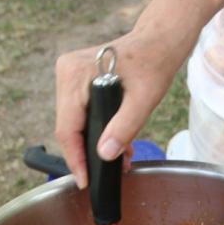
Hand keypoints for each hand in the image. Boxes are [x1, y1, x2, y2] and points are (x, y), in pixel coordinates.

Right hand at [55, 29, 179, 188]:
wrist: (157, 42)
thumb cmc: (153, 64)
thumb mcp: (143, 100)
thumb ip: (124, 127)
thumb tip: (104, 155)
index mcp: (76, 75)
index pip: (67, 128)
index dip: (75, 159)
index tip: (85, 181)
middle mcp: (66, 73)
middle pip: (67, 128)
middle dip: (87, 154)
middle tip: (109, 174)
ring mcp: (68, 75)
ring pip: (72, 124)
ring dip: (92, 145)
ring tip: (121, 159)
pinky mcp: (75, 80)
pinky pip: (78, 114)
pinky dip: (94, 131)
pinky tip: (115, 143)